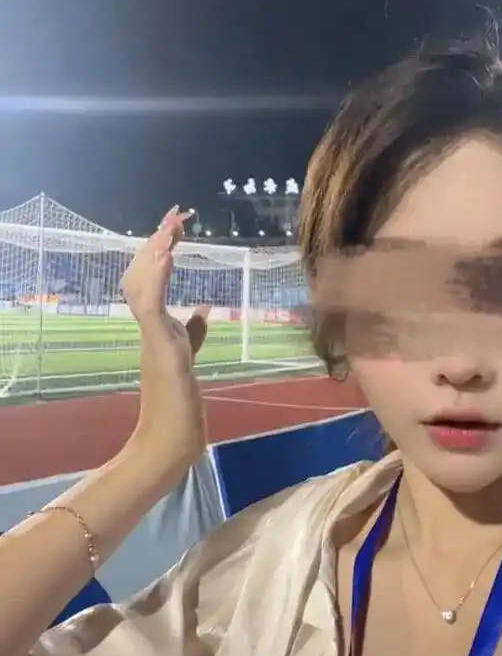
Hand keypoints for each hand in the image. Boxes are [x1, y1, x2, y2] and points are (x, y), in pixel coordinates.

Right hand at [121, 207, 208, 466]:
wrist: (169, 441)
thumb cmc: (179, 407)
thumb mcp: (190, 359)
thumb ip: (194, 333)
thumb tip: (204, 308)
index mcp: (158, 329)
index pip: (153, 280)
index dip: (161, 252)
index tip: (176, 226)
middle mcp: (150, 328)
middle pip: (144, 274)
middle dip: (158, 241)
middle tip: (176, 214)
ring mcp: (152, 336)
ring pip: (143, 283)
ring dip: (157, 251)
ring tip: (171, 224)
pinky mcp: (158, 346)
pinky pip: (152, 304)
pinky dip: (158, 277)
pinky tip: (168, 254)